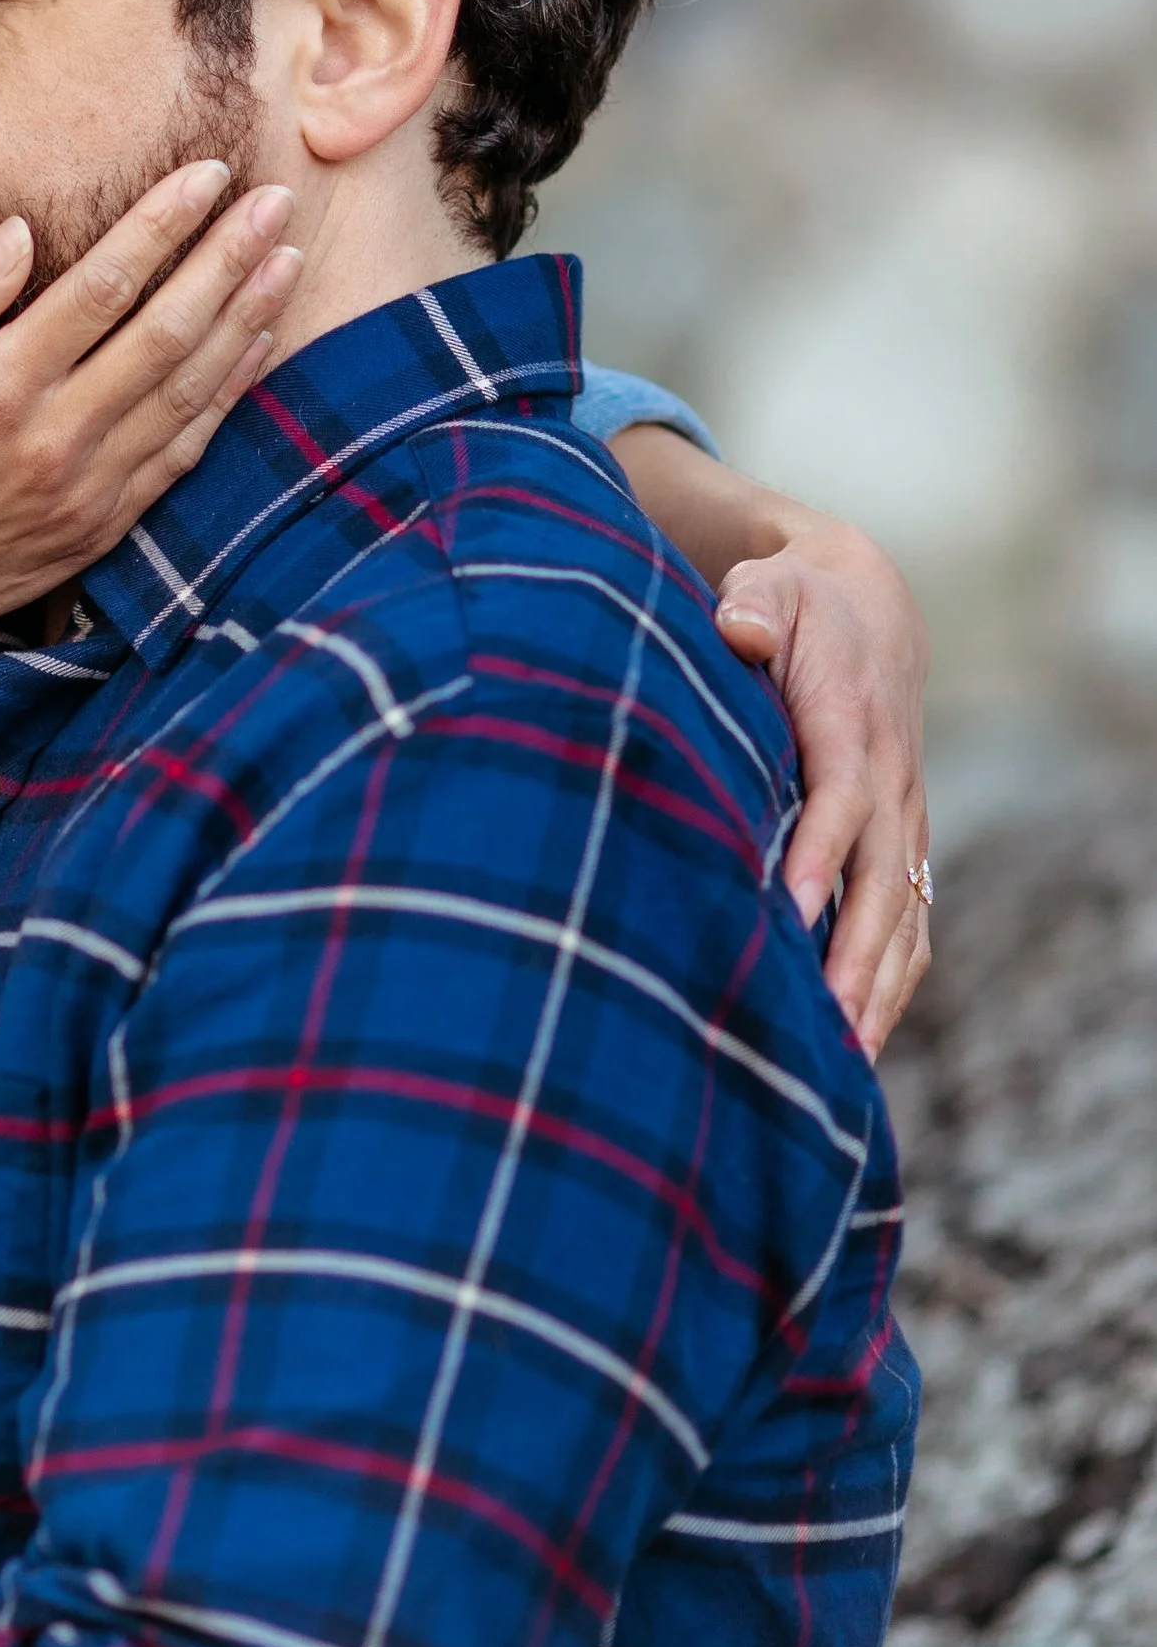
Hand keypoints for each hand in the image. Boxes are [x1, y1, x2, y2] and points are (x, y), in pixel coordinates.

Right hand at [0, 160, 299, 675]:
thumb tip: (21, 233)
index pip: (104, 287)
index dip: (163, 225)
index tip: (207, 175)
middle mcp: (56, 438)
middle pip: (168, 333)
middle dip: (229, 260)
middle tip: (275, 202)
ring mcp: (88, 489)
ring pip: (191, 392)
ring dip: (246, 321)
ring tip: (288, 261)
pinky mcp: (103, 526)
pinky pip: (183, 452)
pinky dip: (228, 396)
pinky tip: (256, 347)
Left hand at [713, 516, 930, 1056]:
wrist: (867, 611)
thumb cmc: (797, 606)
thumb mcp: (772, 585)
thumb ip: (753, 604)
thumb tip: (737, 627)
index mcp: (853, 723)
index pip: (840, 796)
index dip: (818, 854)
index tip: (787, 910)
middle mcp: (890, 779)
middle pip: (882, 878)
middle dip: (855, 952)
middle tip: (824, 1020)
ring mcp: (903, 819)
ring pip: (904, 916)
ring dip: (877, 986)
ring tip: (844, 1062)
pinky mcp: (901, 845)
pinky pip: (909, 924)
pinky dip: (890, 983)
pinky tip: (858, 1043)